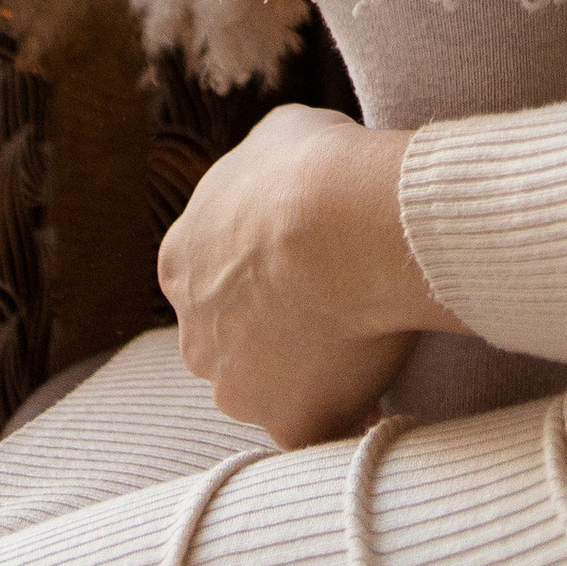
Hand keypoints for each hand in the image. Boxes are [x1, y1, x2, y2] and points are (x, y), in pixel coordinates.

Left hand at [157, 104, 459, 445]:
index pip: (219, 277)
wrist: (343, 223)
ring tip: (371, 344)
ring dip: (313, 375)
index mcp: (183, 260)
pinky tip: (384, 392)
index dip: (267, 272)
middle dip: (282, 331)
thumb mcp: (278, 137)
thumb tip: (286, 174)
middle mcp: (194, 332)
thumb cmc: (315, 168)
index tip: (312, 264)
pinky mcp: (288, 421)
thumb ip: (268, 171)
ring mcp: (237, 385)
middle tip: (342, 306)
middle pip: (238, 342)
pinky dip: (348, 417)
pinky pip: (322, 428)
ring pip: (275, 390)